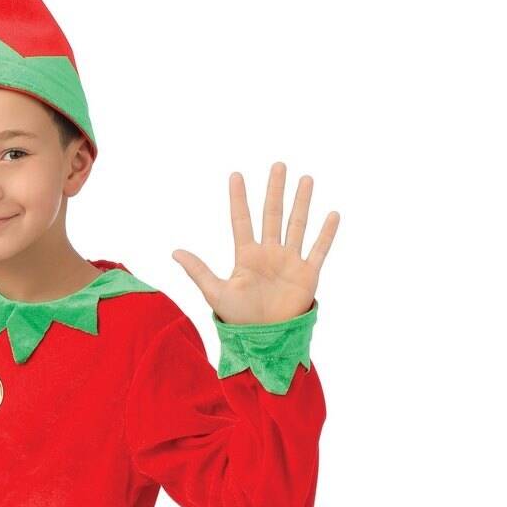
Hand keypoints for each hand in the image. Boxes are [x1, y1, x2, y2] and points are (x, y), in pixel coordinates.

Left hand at [172, 162, 339, 323]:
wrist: (265, 340)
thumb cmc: (239, 320)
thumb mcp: (216, 293)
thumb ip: (198, 271)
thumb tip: (174, 252)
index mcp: (246, 257)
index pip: (242, 220)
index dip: (238, 198)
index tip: (236, 175)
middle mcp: (269, 254)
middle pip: (272, 215)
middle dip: (275, 190)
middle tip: (278, 165)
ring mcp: (289, 262)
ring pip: (297, 225)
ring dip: (301, 202)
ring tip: (306, 179)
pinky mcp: (307, 274)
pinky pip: (318, 249)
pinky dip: (326, 233)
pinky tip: (332, 214)